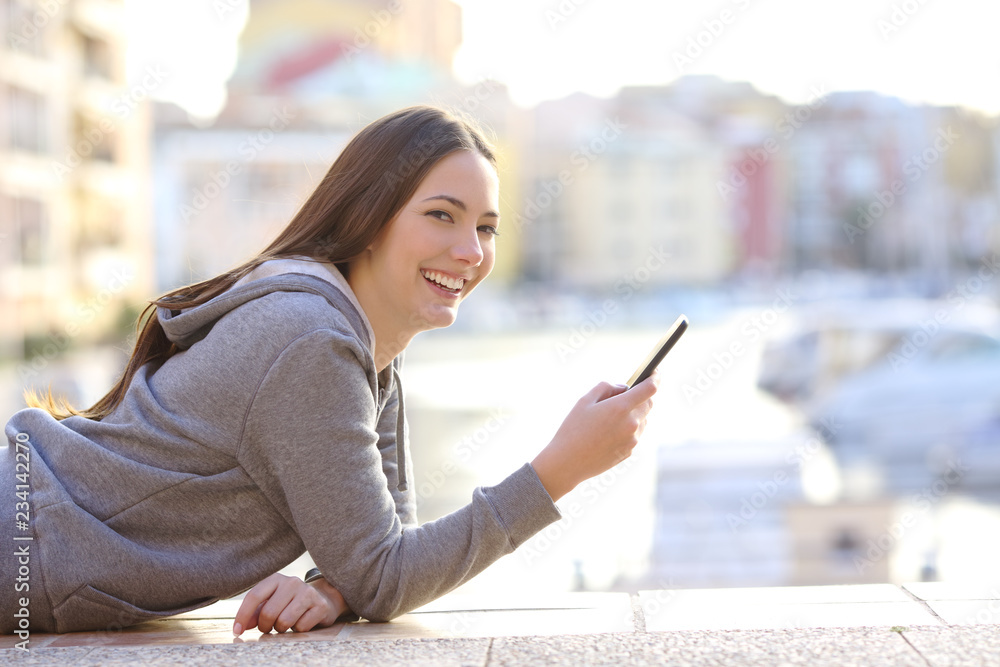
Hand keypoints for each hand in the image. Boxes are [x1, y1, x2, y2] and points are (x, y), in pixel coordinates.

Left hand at [233, 572, 349, 634]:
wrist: (323, 599)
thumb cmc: (290, 603)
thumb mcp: (271, 602)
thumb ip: (255, 612)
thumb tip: (243, 626)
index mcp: (276, 579)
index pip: (254, 596)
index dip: (243, 616)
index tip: (237, 631)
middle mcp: (292, 582)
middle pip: (268, 613)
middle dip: (265, 626)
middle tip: (269, 627)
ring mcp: (308, 592)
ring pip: (284, 622)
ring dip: (281, 629)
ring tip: (286, 623)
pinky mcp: (320, 605)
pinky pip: (301, 627)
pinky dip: (298, 630)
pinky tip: (302, 621)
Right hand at [531, 372, 658, 500]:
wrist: (567, 462)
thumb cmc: (573, 429)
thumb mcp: (585, 400)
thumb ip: (606, 387)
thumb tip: (624, 388)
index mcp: (621, 407)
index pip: (650, 388)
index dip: (655, 377)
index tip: (655, 372)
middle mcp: (632, 424)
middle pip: (648, 404)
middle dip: (641, 396)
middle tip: (623, 396)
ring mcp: (632, 440)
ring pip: (642, 420)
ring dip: (634, 413)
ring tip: (610, 418)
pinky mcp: (630, 451)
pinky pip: (635, 434)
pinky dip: (628, 428)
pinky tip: (608, 432)